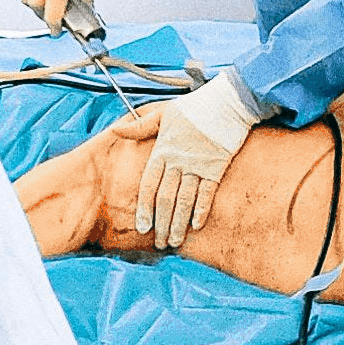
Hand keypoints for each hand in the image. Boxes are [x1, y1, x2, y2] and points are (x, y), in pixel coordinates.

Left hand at [132, 70, 264, 251]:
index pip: (149, 185)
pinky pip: (207, 193)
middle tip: (159, 243)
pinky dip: (201, 210)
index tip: (143, 227)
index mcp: (163, 149)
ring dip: (178, 224)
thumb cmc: (196, 106)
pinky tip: (196, 226)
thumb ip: (139, 126)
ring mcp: (198, 165)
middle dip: (161, 224)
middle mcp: (178, 160)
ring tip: (175, 241)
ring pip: (184, 200)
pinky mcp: (217, 167)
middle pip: (165, 198)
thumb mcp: (163, 112)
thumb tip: (115, 130)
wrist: (228, 101)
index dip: (144, 208)